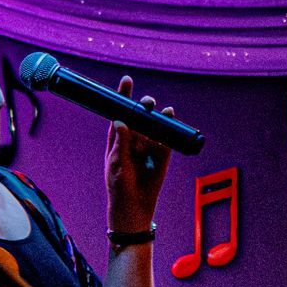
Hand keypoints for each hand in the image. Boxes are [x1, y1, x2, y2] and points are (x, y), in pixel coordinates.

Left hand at [106, 74, 174, 232]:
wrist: (135, 206)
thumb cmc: (119, 186)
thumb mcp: (117, 165)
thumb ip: (120, 144)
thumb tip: (121, 122)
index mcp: (118, 139)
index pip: (120, 113)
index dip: (123, 97)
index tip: (127, 80)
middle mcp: (134, 139)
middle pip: (139, 116)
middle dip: (143, 105)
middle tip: (146, 102)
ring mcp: (149, 145)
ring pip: (154, 124)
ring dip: (157, 115)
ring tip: (160, 110)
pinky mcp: (163, 154)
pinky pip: (167, 137)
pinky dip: (169, 127)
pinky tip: (170, 116)